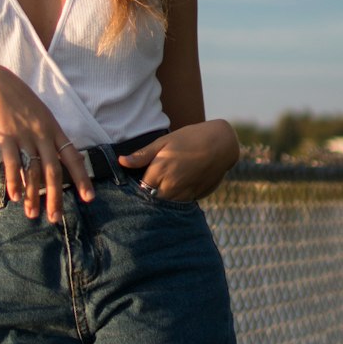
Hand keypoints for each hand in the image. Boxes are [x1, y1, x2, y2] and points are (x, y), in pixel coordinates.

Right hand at [0, 63, 94, 222]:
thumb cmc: (18, 104)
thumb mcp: (39, 118)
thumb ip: (45, 141)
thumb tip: (48, 168)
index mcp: (54, 130)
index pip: (72, 157)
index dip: (82, 178)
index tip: (89, 198)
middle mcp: (43, 134)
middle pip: (53, 170)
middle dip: (56, 196)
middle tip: (56, 218)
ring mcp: (25, 135)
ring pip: (33, 170)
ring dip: (33, 195)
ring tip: (32, 214)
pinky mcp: (6, 136)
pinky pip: (12, 162)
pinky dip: (14, 181)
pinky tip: (15, 197)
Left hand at [117, 120, 238, 202]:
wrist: (221, 144)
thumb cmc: (190, 139)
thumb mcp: (163, 142)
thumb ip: (142, 155)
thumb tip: (121, 161)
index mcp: (159, 172)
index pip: (140, 189)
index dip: (137, 186)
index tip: (137, 181)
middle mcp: (171, 187)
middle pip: (152, 200)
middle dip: (149, 195)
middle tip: (150, 184)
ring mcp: (184, 195)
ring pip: (166, 205)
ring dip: (162, 198)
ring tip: (164, 185)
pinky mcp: (195, 197)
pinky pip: (180, 203)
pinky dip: (176, 199)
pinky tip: (177, 187)